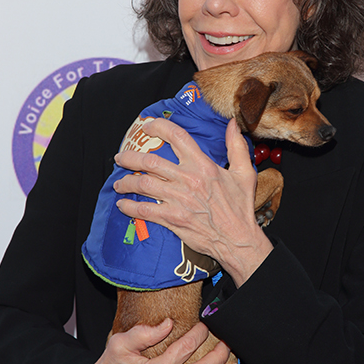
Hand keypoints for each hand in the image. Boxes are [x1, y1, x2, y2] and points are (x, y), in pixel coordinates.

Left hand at [113, 118, 272, 286]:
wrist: (238, 239)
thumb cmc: (240, 207)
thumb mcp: (244, 173)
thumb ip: (236, 146)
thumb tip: (233, 124)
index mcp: (203, 166)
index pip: (176, 137)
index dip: (159, 127)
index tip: (148, 126)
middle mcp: (187, 180)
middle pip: (150, 162)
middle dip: (130, 158)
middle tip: (120, 157)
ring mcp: (178, 200)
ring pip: (143, 185)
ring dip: (127, 182)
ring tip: (119, 182)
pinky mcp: (172, 219)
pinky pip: (144, 211)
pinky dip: (130, 207)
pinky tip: (123, 205)